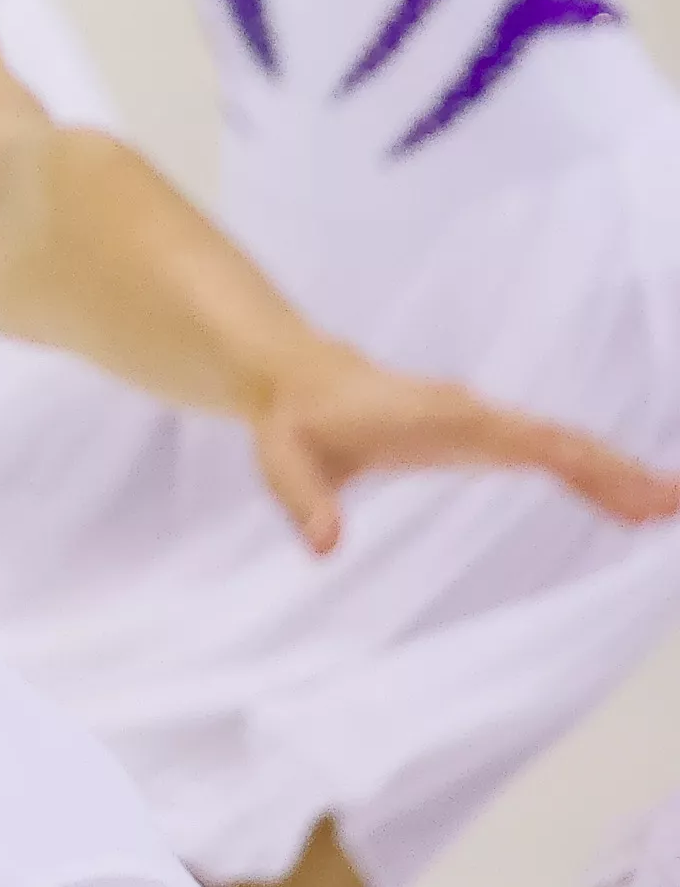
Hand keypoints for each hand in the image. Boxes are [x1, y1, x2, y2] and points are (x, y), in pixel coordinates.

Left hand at [249, 339, 679, 555]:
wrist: (295, 379)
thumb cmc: (294, 423)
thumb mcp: (284, 462)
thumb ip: (302, 501)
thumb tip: (323, 545)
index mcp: (440, 420)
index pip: (524, 441)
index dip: (579, 464)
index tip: (630, 490)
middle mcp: (471, 416)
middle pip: (560, 443)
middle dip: (619, 473)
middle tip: (676, 504)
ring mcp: (480, 424)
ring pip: (561, 447)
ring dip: (616, 475)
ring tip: (670, 508)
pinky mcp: (480, 435)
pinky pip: (546, 453)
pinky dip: (588, 473)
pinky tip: (622, 502)